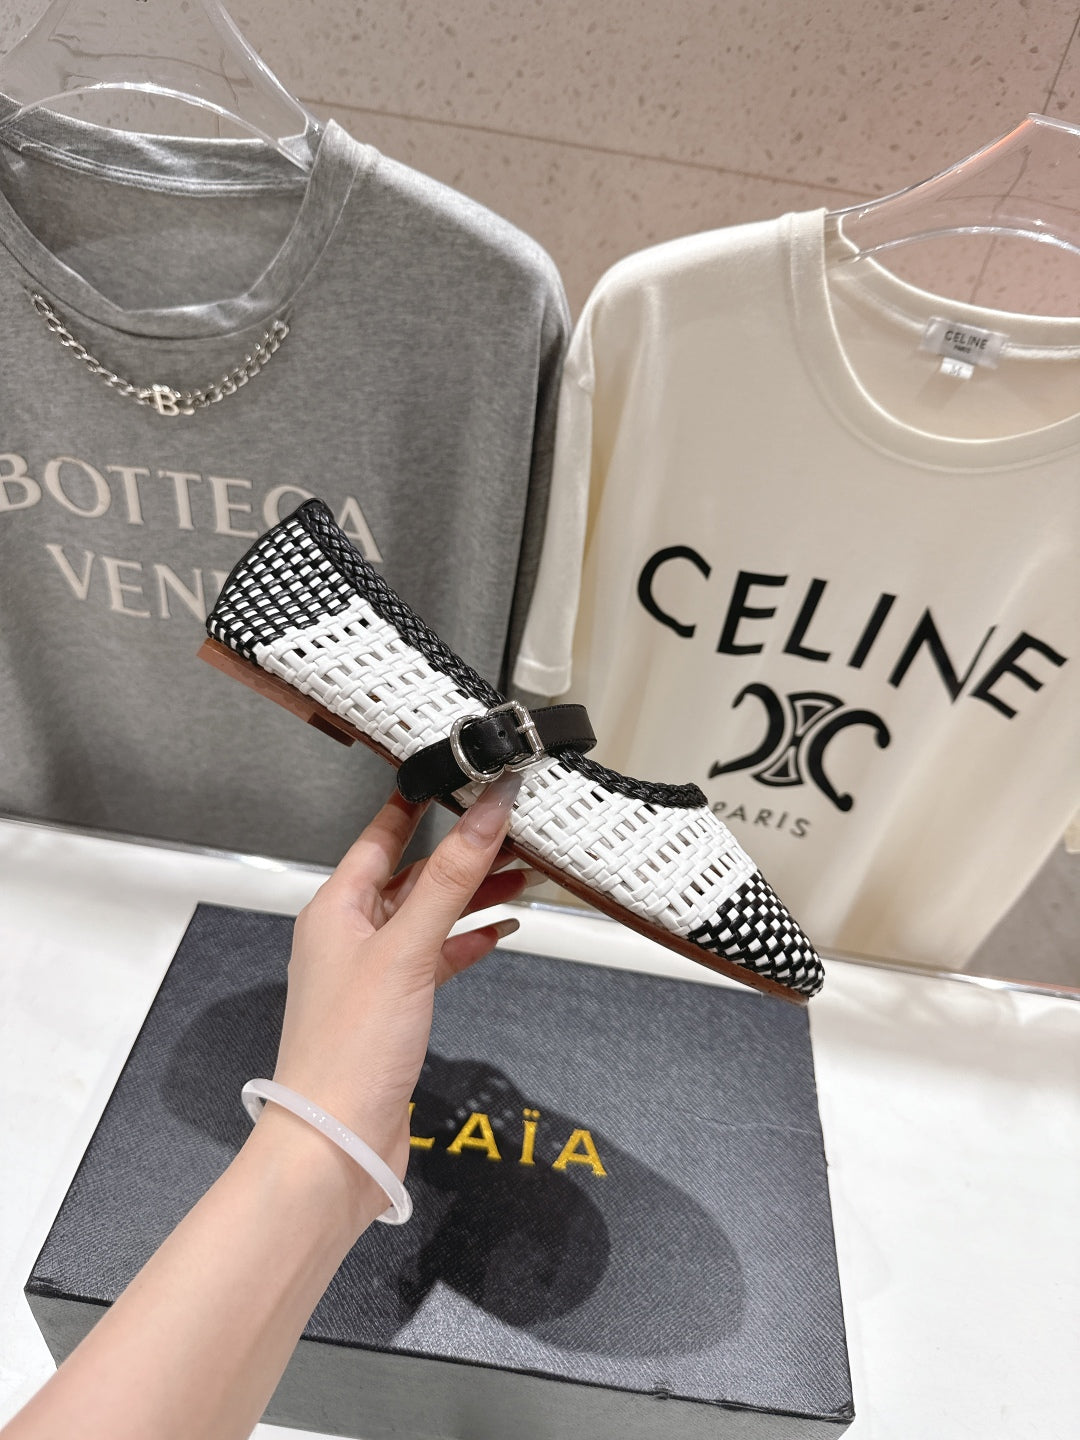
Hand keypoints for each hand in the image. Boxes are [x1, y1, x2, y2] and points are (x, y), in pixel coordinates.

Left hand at [267, 773, 526, 1190]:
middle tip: (513, 827)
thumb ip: (450, 879)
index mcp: (336, 909)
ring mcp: (372, 974)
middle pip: (412, 876)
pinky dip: (468, 943)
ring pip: (430, 918)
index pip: (381, 837)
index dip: (419, 803)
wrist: (337, 1143)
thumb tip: (487, 813)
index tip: (457, 775)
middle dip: (463, 853)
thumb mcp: (407, 950)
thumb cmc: (351, 1048)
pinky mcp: (395, 1010)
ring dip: (473, 897)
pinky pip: (437, 959)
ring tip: (524, 874)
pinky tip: (501, 932)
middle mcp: (349, 935)